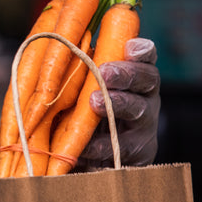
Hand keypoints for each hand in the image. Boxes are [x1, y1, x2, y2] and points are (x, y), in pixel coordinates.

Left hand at [77, 37, 159, 169]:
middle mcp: (144, 96)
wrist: (93, 157)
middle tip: (104, 72)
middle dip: (125, 74)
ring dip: (117, 104)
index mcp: (133, 74)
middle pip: (147, 79)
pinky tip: (84, 144)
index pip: (144, 56)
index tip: (129, 46)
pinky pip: (121, 147)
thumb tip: (54, 43)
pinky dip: (100, 145)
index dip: (141, 50)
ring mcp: (144, 125)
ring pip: (138, 110)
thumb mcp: (81, 86)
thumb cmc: (82, 109)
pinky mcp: (137, 153)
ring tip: (94, 102)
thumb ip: (78, 68)